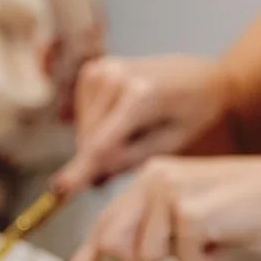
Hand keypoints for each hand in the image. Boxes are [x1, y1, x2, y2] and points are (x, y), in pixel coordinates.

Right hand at [55, 54, 230, 195]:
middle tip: (134, 153)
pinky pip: (83, 116)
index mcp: (141, 95)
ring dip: (100, 142)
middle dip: (100, 159)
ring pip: (83, 131)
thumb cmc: (193, 112)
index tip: (58, 190)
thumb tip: (89, 177)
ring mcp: (100, 70)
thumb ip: (128, 160)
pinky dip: (98, 125)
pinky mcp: (92, 70)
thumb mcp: (171, 144)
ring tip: (135, 129)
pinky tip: (123, 116)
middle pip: (89, 141)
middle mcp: (115, 76)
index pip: (100, 144)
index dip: (79, 171)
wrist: (201, 75)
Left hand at [69, 155, 260, 260]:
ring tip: (210, 236)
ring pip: (146, 258)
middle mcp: (154, 177)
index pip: (107, 219)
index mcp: (150, 175)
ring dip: (182, 260)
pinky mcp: (192, 212)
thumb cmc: (238, 209)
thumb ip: (146, 230)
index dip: (90, 249)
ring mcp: (172, 192)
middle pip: (112, 244)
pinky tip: (224, 238)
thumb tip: (96, 258)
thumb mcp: (185, 216)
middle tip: (179, 252)